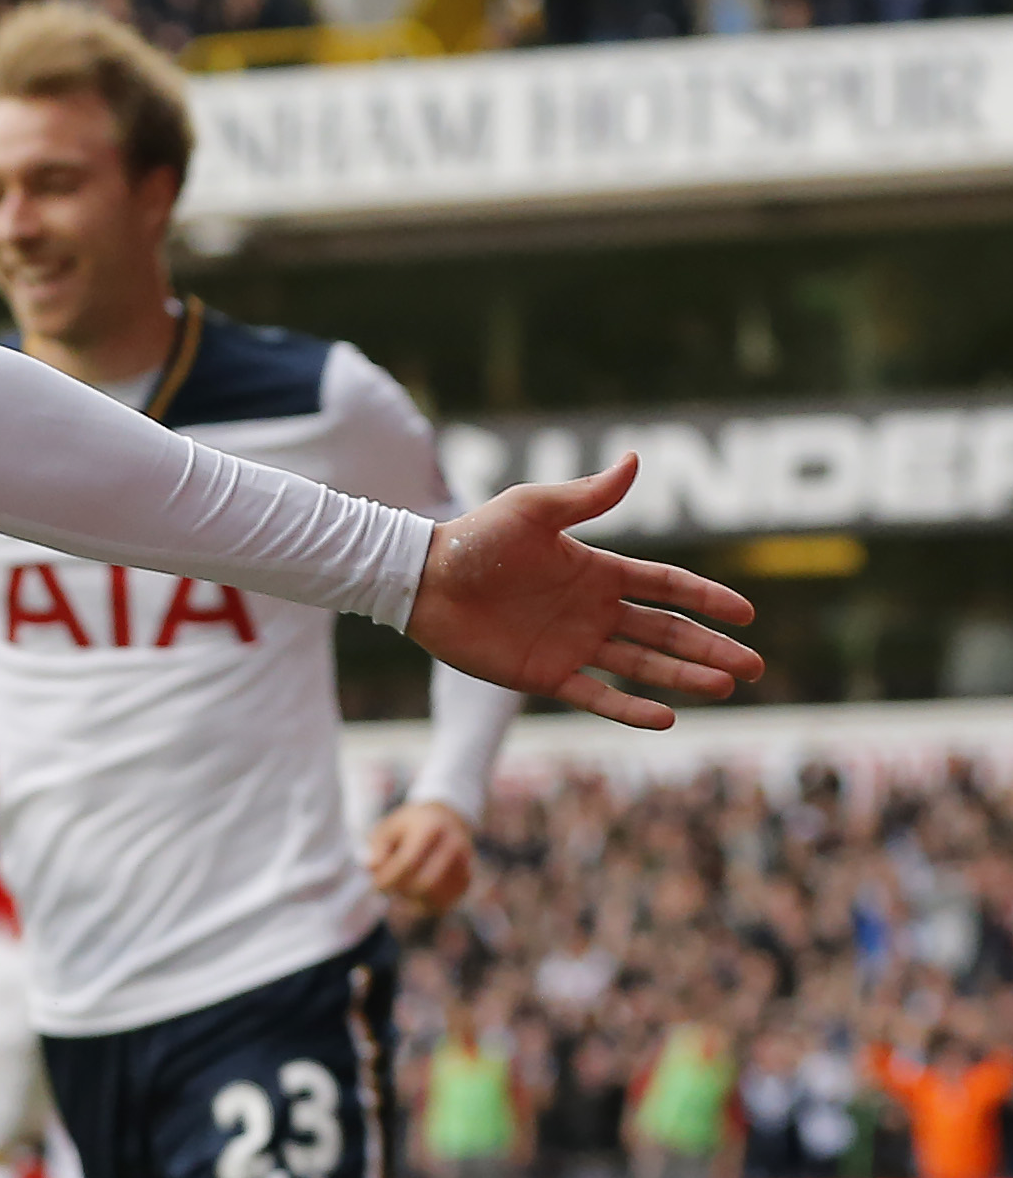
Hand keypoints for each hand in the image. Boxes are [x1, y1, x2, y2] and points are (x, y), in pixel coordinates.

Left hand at [364, 800, 477, 915]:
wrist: (447, 817)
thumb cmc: (410, 826)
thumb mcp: (388, 827)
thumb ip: (377, 846)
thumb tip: (371, 867)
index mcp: (431, 828)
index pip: (408, 863)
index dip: (388, 878)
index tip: (375, 885)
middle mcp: (454, 845)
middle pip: (424, 883)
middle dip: (401, 892)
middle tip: (387, 889)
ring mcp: (466, 862)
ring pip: (437, 897)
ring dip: (413, 902)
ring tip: (400, 890)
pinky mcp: (468, 878)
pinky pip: (446, 903)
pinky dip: (426, 906)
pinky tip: (413, 897)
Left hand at [407, 458, 758, 728]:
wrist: (422, 580)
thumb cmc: (474, 538)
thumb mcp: (534, 509)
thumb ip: (587, 497)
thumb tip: (635, 460)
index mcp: (597, 570)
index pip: (667, 586)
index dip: (707, 599)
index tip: (746, 614)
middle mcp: (591, 610)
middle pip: (666, 633)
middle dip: (710, 649)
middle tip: (754, 666)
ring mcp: (570, 645)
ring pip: (641, 666)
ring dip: (683, 677)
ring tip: (725, 686)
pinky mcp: (542, 675)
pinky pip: (595, 696)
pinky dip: (630, 708)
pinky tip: (667, 717)